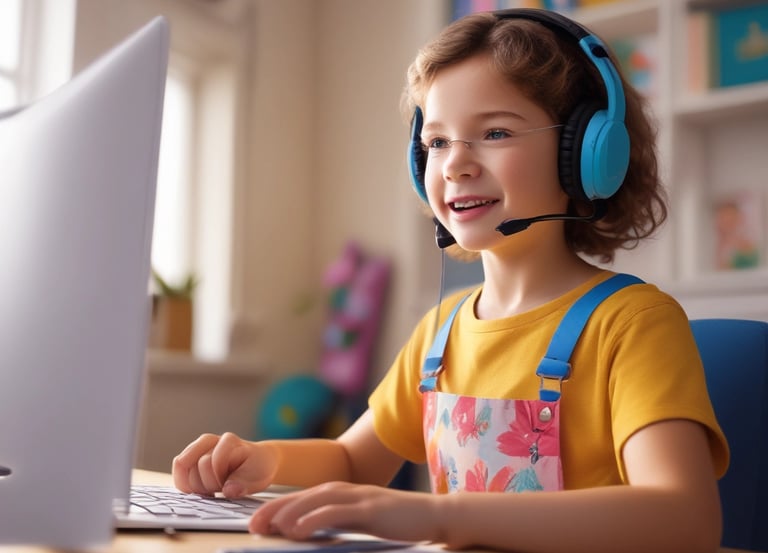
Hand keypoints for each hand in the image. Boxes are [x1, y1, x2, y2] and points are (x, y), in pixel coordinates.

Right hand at [172, 432, 277, 496]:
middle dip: (210, 484)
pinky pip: (178, 472)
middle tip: (224, 486)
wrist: (257, 462)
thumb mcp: (258, 477)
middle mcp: (211, 441)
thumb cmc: (257, 468)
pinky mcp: (190, 459)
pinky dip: (186, 485)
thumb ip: (243, 484)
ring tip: (214, 487)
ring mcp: (198, 449)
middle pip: (198, 468)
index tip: (233, 486)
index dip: (220, 480)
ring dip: (198, 486)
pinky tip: (199, 490)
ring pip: (185, 471)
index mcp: (229, 441)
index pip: (211, 462)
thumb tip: (228, 490)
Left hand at [248, 481, 441, 542]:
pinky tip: (299, 529)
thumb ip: (337, 521)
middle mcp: (346, 491)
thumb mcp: (361, 520)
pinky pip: (338, 512)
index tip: (255, 523)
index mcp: (342, 493)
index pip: (302, 499)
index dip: (277, 508)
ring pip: (316, 501)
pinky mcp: (371, 508)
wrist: (433, 515)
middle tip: (252, 525)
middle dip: (275, 509)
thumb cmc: (396, 521)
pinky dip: (315, 519)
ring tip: (271, 527)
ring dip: (290, 512)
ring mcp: (359, 497)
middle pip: (303, 497)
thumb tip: (306, 532)